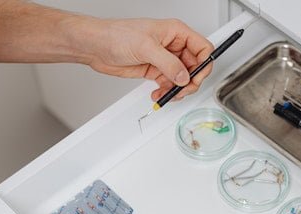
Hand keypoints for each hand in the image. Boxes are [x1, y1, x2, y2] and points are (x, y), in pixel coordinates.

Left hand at [72, 17, 214, 101]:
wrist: (98, 46)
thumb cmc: (117, 35)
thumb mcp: (146, 47)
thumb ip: (168, 64)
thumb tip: (184, 77)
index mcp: (176, 32)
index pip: (202, 48)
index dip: (203, 64)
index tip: (195, 78)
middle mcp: (173, 45)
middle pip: (195, 67)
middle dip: (189, 82)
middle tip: (180, 90)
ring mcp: (164, 59)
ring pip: (182, 79)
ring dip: (176, 90)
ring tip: (166, 94)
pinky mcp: (155, 71)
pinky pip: (168, 84)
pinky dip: (165, 92)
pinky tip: (157, 94)